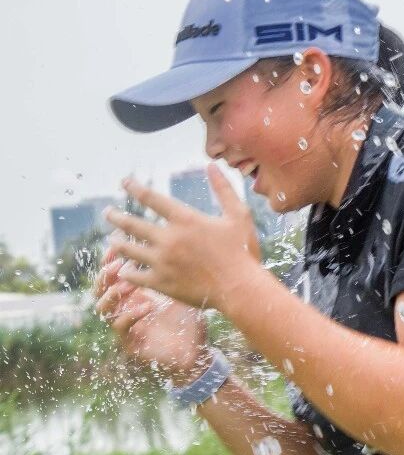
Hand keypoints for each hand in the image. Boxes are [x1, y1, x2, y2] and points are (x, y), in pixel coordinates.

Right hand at [94, 247, 208, 384]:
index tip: (116, 245)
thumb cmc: (189, 320)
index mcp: (133, 295)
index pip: (112, 274)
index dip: (110, 260)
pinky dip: (131, 314)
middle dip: (106, 274)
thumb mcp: (180, 291)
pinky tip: (147, 306)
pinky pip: (120, 327)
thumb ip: (172, 271)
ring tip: (131, 283)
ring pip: (103, 308)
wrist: (197, 352)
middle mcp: (125, 308)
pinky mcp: (130, 343)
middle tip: (118, 263)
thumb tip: (173, 243)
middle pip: (100, 289)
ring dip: (114, 293)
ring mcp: (125, 326)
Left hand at [103, 164, 261, 309]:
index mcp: (185, 220)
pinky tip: (124, 269)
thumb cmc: (243, 251)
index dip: (135, 188)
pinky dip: (126, 271)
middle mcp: (168, 238)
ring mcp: (162, 262)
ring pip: (129, 249)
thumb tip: (211, 166)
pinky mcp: (161, 283)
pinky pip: (134, 276)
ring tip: (113, 240)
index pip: (152, 198)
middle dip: (117, 217)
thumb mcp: (238, 215)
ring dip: (118, 243)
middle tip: (108, 213)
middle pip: (133, 224)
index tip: (124, 182)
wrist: (240, 289)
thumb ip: (224, 189)